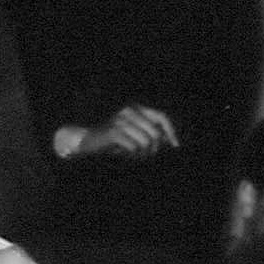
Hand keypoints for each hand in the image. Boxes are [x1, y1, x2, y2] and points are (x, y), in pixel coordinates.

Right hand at [63, 104, 179, 161]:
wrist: (87, 141)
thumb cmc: (114, 140)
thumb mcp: (135, 135)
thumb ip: (151, 134)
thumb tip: (170, 140)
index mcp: (136, 108)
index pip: (161, 117)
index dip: (171, 131)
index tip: (176, 145)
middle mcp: (129, 111)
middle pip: (155, 133)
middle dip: (152, 149)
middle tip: (142, 155)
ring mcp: (120, 120)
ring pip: (145, 142)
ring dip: (140, 154)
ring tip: (131, 155)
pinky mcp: (113, 132)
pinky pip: (133, 147)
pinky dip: (130, 154)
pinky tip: (122, 154)